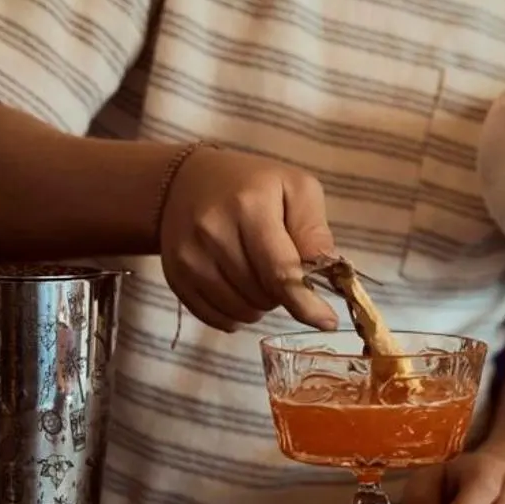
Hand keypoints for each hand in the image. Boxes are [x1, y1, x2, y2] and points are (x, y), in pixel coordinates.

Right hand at [157, 145, 341, 332]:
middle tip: (283, 268)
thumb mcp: (296, 189)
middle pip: (263, 293)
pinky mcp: (175, 276)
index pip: (280, 269)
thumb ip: (314, 231)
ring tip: (261, 275)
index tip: (326, 321)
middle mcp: (213, 232)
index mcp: (250, 206)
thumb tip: (329, 275)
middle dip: (284, 293)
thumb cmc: (253, 185)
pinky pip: (215, 317)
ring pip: (241, 310)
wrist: (187, 182)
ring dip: (261, 305)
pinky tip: (241, 289)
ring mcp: (189, 256)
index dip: (305, 302)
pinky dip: (236, 314)